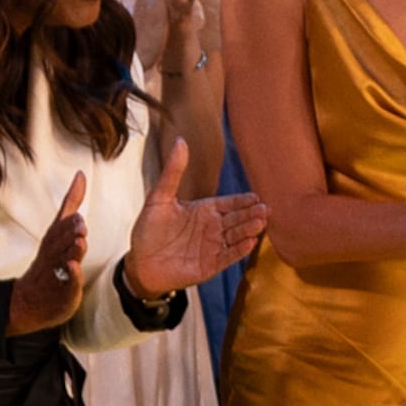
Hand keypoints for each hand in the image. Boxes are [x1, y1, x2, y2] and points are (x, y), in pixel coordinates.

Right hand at [6, 173, 89, 334]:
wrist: (29, 300)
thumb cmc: (51, 259)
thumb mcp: (60, 228)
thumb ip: (71, 204)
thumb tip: (80, 175)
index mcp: (53, 240)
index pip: (60, 225)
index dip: (69, 217)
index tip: (77, 211)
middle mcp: (53, 253)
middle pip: (60, 241)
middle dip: (69, 231)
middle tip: (80, 223)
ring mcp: (56, 271)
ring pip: (63, 259)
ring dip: (71, 250)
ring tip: (80, 241)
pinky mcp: (62, 288)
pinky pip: (66, 281)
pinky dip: (71, 274)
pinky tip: (74, 267)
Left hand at [121, 153, 266, 302]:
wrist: (140, 264)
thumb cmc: (148, 231)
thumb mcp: (159, 198)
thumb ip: (173, 171)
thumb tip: (180, 141)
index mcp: (204, 210)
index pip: (229, 203)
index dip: (242, 200)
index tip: (255, 196)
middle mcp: (213, 227)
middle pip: (237, 218)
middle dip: (252, 214)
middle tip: (265, 209)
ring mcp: (214, 246)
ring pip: (237, 236)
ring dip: (250, 229)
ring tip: (260, 223)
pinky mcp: (212, 265)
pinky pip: (230, 256)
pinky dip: (240, 250)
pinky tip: (250, 242)